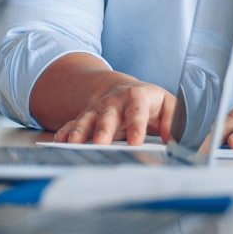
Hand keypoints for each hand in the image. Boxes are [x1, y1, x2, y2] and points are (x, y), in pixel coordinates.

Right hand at [51, 78, 178, 144]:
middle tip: (101, 143)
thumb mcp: (167, 106)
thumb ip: (172, 120)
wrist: (125, 91)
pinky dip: (65, 132)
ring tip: (74, 143)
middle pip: (108, 116)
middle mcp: (114, 102)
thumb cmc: (150, 102)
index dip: (136, 127)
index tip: (136, 142)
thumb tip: (172, 138)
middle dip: (103, 129)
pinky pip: (73, 124)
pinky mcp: (86, 118)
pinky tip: (60, 141)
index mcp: (137, 98)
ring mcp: (98, 110)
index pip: (137, 113)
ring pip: (87, 119)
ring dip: (80, 131)